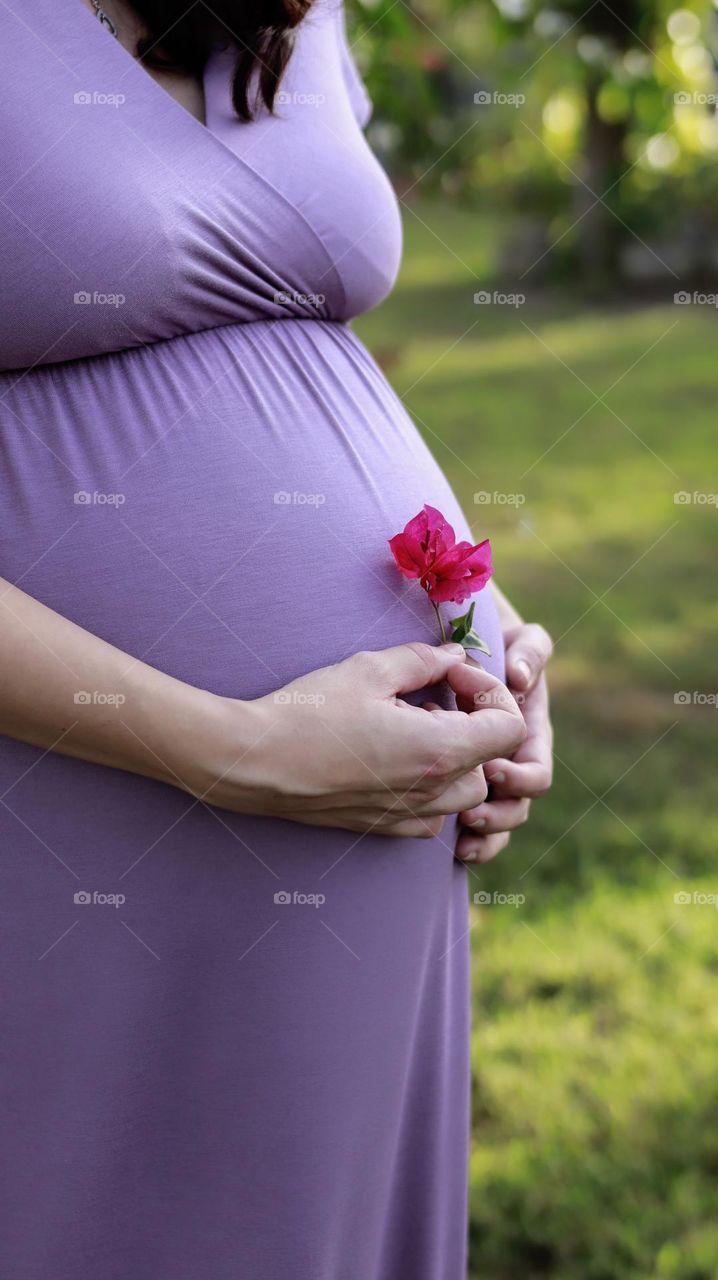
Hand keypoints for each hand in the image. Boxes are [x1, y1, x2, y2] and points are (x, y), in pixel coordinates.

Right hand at [198, 643, 525, 836]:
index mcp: (439, 751)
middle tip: (435, 694)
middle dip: (474, 721)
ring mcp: (408, 815)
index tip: (450, 674)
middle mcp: (432, 792)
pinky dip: (430, 786)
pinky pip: (433, 815)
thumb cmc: (309, 712)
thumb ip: (423, 660)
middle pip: (492, 761)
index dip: (490, 692)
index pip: (509, 729)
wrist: (254, 762)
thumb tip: (454, 654)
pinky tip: (396, 757)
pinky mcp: (383, 827)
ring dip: (455, 755)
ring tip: (415, 724)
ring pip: (465, 791)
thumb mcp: (369, 669)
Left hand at [454, 623, 552, 863]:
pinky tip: (453, 848)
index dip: (518, 777)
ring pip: (496, 822)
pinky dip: (470, 840)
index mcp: (530, 734)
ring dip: (485, 835)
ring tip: (462, 840)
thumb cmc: (498, 639)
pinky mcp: (462, 781)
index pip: (535, 771)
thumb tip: (519, 678)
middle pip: (517, 807)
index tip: (490, 767)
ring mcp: (490, 775)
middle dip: (498, 816)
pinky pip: (472, 823)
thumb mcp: (520, 639)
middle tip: (471, 815)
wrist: (467, 643)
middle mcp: (513, 760)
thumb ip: (530, 652)